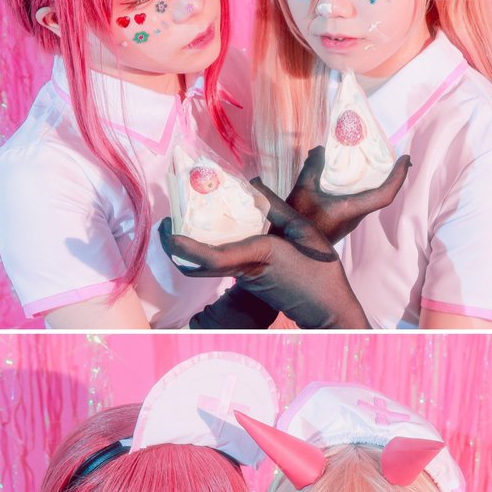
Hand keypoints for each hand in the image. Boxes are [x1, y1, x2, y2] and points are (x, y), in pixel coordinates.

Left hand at [159, 182, 370, 329]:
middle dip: (174, 246)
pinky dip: (207, 249)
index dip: (183, 247)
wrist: (326, 308)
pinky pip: (219, 265)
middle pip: (196, 265)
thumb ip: (276, 208)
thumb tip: (253, 183)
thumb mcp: (304, 231)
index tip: (168, 232)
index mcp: (257, 256)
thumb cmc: (321, 271)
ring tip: (182, 220)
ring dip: (188, 247)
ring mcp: (244, 279)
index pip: (211, 256)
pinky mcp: (247, 281)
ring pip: (206, 265)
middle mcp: (244, 270)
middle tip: (165, 222)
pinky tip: (210, 230)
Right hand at [284, 148, 410, 243]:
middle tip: (395, 155)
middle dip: (391, 174)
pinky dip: (362, 184)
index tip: (405, 159)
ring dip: (376, 179)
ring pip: (371, 196)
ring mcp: (351, 219)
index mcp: (351, 210)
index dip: (398, 177)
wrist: (291, 249)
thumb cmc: (298, 222)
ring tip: (376, 159)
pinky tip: (352, 173)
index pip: (385, 195)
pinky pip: (360, 199)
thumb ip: (313, 168)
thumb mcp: (302, 191)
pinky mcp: (344, 219)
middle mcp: (355, 216)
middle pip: (382, 193)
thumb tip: (321, 149)